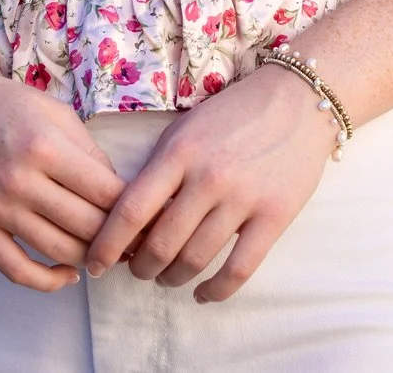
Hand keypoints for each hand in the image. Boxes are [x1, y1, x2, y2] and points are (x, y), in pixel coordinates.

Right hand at [0, 54, 126, 290]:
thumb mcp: (52, 111)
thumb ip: (87, 150)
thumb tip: (117, 191)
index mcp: (45, 146)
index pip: (106, 193)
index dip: (135, 210)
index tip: (150, 215)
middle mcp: (20, 181)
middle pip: (88, 227)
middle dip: (120, 239)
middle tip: (137, 242)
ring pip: (58, 251)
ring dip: (90, 259)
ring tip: (107, 256)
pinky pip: (16, 270)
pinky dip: (47, 281)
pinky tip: (67, 274)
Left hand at [83, 64, 333, 302]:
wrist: (299, 100)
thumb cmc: (234, 115)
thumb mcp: (186, 129)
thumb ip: (159, 170)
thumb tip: (130, 220)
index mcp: (179, 153)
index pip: (131, 210)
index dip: (106, 245)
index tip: (93, 264)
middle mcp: (208, 177)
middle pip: (160, 244)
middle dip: (140, 267)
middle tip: (137, 270)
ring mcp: (243, 198)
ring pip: (194, 259)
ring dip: (172, 278)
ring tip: (167, 278)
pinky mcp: (274, 216)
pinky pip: (239, 269)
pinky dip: (215, 290)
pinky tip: (203, 293)